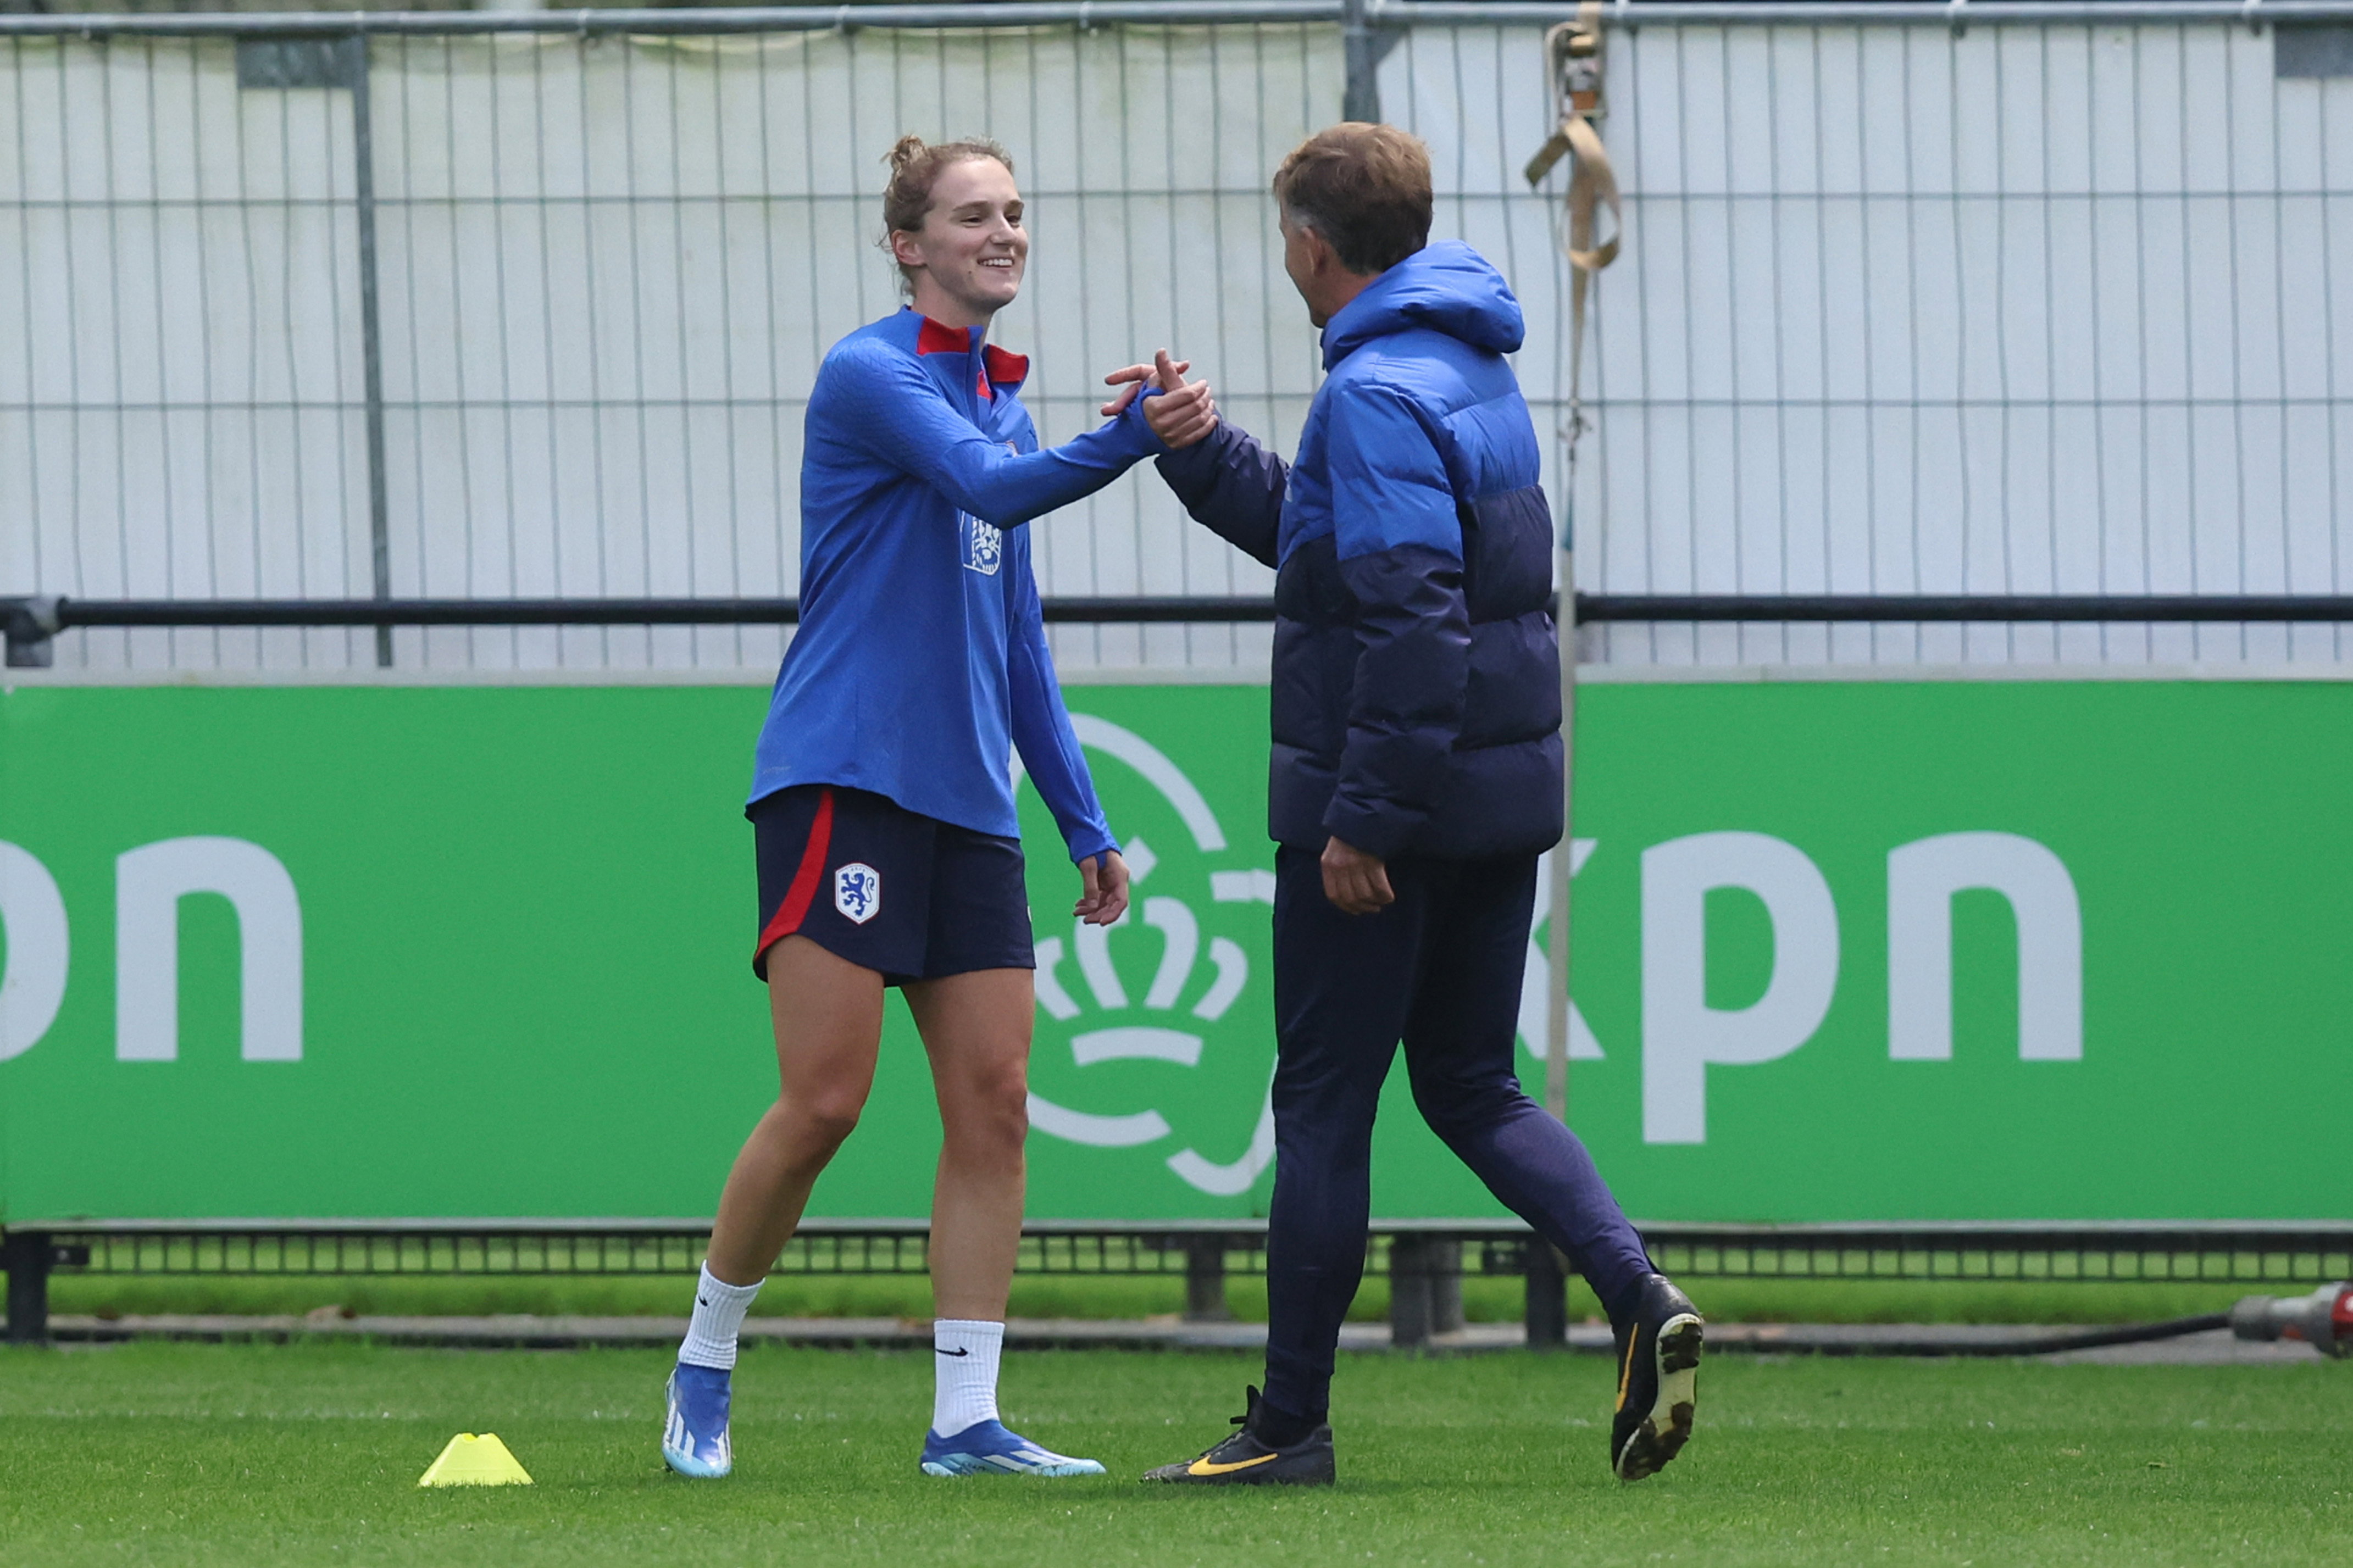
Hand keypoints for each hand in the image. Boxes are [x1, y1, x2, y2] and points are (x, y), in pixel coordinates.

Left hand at [1074, 849, 1130, 926]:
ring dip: (1091, 909)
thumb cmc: (1089, 844)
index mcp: (1120, 875)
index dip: (1112, 914)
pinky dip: (1088, 901)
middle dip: (1098, 913)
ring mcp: (1110, 880)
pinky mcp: (1102, 880)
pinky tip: (1078, 905)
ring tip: (1076, 913)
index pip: (1121, 901)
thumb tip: (1092, 907)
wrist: (1085, 830)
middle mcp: (1118, 880)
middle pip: (1112, 904)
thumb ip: (1090, 886)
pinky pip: (1098, 895)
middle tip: (1084, 920)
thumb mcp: (1088, 865)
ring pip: (1104, 901)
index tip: (1101, 922)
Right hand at [1102, 349, 1218, 448]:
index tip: (1203, 383)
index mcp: (1155, 407)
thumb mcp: (1152, 384)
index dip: (1198, 387)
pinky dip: (1208, 424)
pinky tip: (1211, 416)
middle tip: (1208, 391)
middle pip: (1195, 407)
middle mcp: (1162, 423)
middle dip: (1205, 397)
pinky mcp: (1177, 445)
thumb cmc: (1147, 404)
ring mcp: (1170, 436)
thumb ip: (1161, 369)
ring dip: (1208, 409)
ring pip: (1199, 420)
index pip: (1186, 394)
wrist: (1139, 434)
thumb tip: (1162, 351)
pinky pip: (1199, 434)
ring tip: (1210, 401)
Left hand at [1320, 837, 1392, 915]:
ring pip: (1365, 895)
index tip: (1355, 910)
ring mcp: (1356, 864)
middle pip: (1350, 898)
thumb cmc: (1350, 830)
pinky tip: (1388, 896)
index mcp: (1328, 864)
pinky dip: (1385, 895)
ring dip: (1375, 902)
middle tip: (1373, 908)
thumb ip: (1337, 867)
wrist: (1363, 813)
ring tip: (1381, 902)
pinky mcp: (1372, 862)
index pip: (1333, 894)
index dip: (1345, 906)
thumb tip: (1346, 889)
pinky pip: (1379, 887)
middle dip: (1363, 907)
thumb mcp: (1335, 848)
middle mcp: (1340, 866)